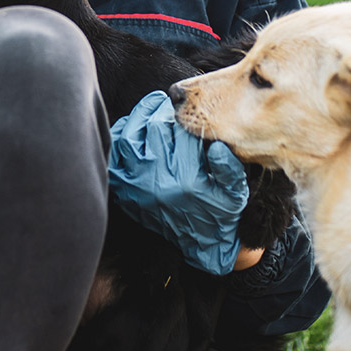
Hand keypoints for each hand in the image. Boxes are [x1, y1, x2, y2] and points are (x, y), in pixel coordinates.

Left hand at [108, 90, 248, 274]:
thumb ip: (230, 168)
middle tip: (173, 105)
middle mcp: (158, 182)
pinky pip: (114, 155)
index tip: (191, 108)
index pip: (184, 132)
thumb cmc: (219, 213)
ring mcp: (137, 186)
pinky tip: (136, 127)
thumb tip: (216, 145)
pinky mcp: (125, 190)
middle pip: (155, 127)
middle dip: (165, 111)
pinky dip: (121, 135)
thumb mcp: (235, 194)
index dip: (188, 115)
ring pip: (130, 137)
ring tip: (154, 108)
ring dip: (141, 117)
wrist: (200, 244)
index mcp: (187, 180)